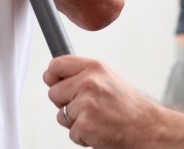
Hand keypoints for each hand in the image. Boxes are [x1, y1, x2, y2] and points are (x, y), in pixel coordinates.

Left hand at [44, 55, 175, 147]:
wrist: (150, 128)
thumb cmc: (128, 105)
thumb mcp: (107, 78)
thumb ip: (82, 74)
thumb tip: (53, 76)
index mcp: (93, 67)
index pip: (56, 65)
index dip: (51, 76)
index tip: (54, 82)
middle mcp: (89, 83)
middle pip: (53, 93)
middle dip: (64, 103)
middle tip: (87, 107)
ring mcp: (87, 104)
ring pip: (61, 114)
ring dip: (75, 121)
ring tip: (97, 119)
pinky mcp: (86, 125)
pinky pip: (71, 132)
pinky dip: (83, 135)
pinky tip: (99, 130)